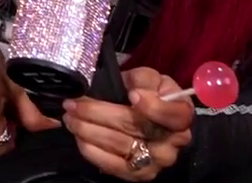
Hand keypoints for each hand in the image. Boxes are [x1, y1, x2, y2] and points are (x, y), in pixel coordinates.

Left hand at [60, 68, 194, 179]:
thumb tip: (135, 87)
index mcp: (181, 114)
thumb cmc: (147, 93)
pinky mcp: (140, 174)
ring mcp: (157, 160)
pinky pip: (114, 166)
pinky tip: (78, 137)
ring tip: (70, 117)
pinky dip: (92, 151)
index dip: (154, 107)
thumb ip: (143, 79)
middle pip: (136, 127)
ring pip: (121, 145)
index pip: (174, 115)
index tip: (132, 94)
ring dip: (89, 130)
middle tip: (73, 103)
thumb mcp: (149, 78)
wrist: (147, 116)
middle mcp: (174, 141)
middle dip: (99, 113)